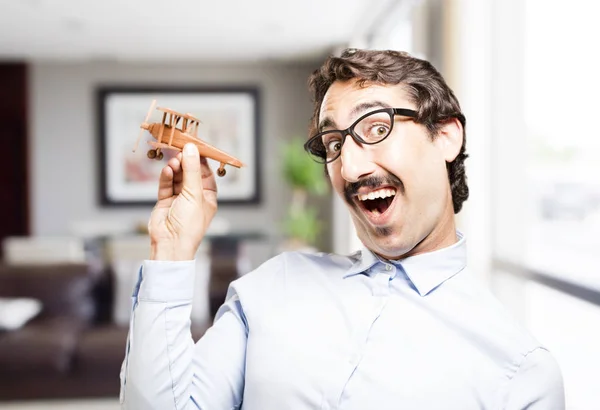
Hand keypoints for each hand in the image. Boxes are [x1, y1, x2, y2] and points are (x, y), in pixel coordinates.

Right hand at [148, 143, 217, 260]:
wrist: (170, 243)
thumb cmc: (189, 224)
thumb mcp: (194, 194)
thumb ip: (192, 170)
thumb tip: (191, 148)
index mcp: (208, 197)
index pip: (206, 173)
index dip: (200, 160)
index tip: (194, 145)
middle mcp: (194, 197)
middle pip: (190, 173)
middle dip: (185, 162)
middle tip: (180, 150)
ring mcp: (179, 198)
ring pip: (177, 177)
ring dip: (176, 169)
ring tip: (173, 163)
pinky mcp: (165, 201)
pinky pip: (166, 185)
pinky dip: (166, 177)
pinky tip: (167, 171)